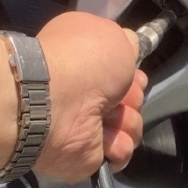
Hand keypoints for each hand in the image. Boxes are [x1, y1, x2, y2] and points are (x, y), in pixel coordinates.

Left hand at [33, 12, 146, 183]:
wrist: (54, 102)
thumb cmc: (83, 63)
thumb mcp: (113, 35)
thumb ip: (126, 42)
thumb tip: (130, 46)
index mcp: (87, 62)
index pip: (125, 72)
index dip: (133, 73)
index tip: (132, 74)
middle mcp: (86, 92)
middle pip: (133, 99)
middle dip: (133, 97)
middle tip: (118, 95)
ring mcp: (87, 124)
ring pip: (131, 125)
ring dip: (126, 120)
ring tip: (107, 117)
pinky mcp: (90, 152)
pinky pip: (121, 151)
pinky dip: (118, 144)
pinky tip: (104, 135)